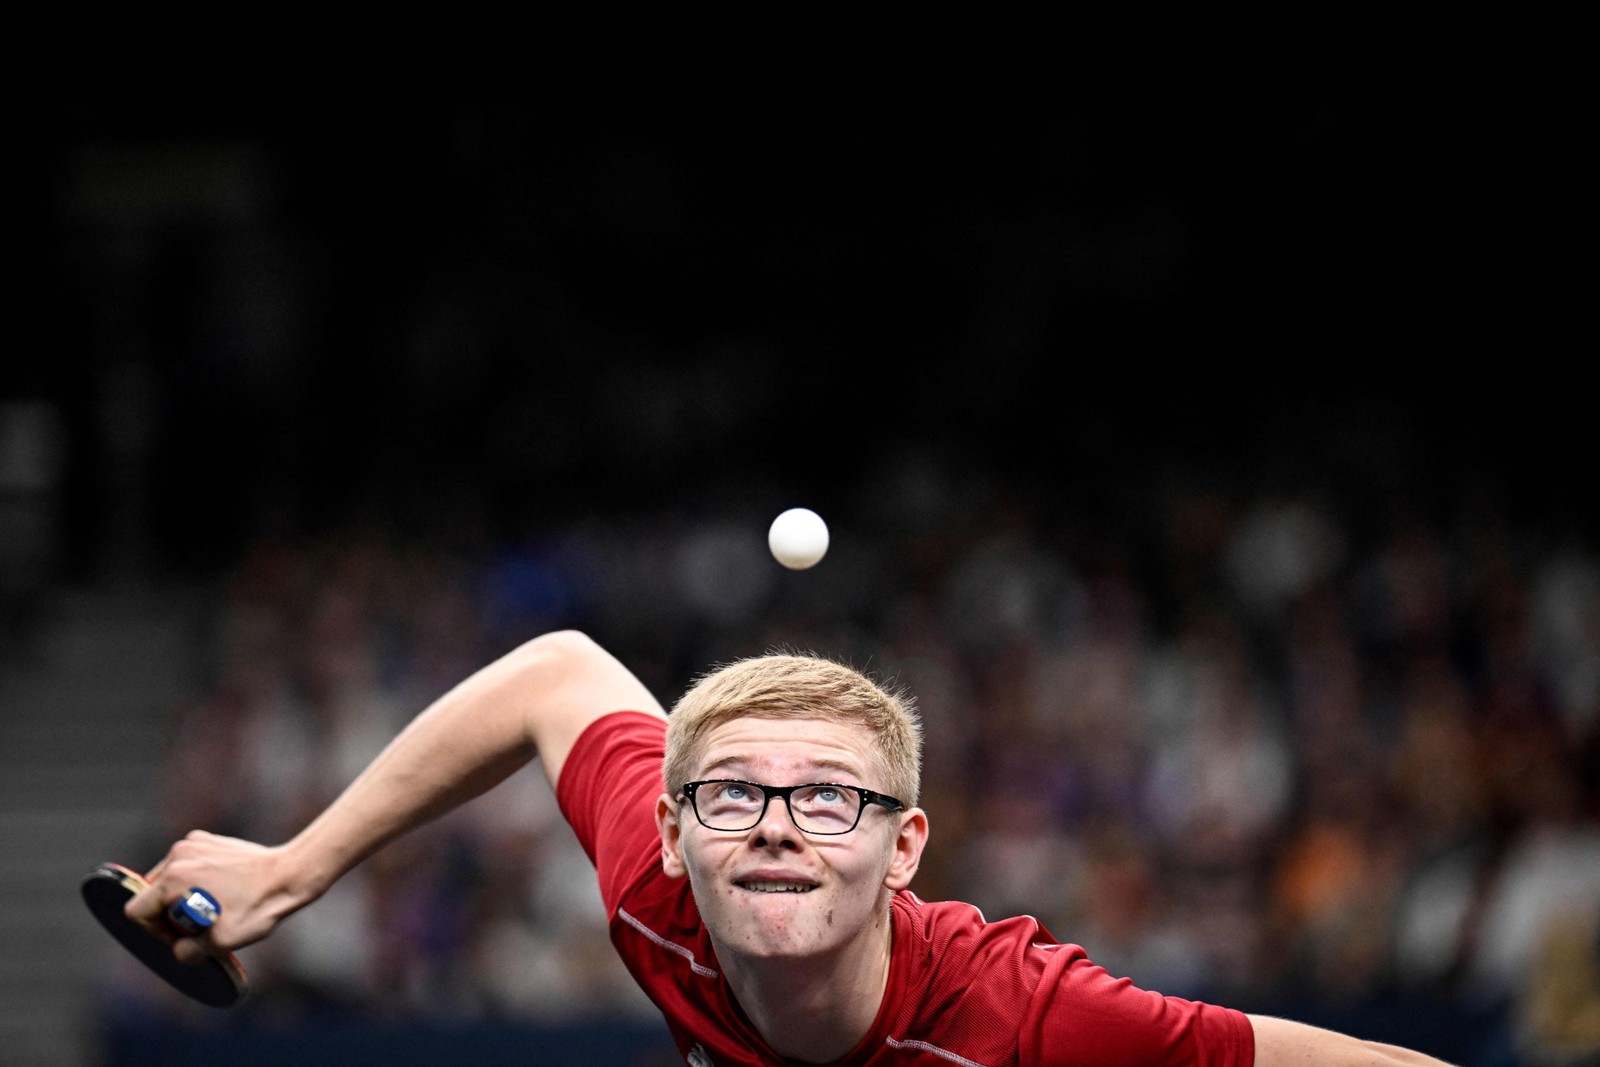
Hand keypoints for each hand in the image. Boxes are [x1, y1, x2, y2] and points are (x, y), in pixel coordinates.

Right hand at [126, 831, 302, 964]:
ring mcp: (192, 842)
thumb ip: (187, 951)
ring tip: (212, 905)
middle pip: (151, 894)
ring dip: (181, 895)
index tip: (181, 935)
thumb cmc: (258, 908)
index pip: (137, 911)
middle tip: (199, 923)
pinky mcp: (206, 839)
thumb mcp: (221, 942)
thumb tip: (177, 948)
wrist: (290, 875)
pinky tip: (221, 887)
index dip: (153, 931)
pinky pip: (185, 864)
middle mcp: (178, 855)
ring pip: (167, 878)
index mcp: (174, 879)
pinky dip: (194, 878)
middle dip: (168, 913)